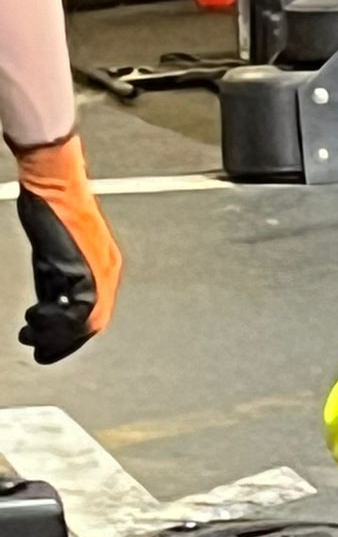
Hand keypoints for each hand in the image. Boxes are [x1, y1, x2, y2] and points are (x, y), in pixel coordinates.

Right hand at [12, 133, 121, 362]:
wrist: (54, 181)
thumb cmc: (52, 207)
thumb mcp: (54, 254)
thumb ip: (56, 280)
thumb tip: (49, 305)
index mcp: (106, 269)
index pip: (94, 314)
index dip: (72, 335)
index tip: (53, 345)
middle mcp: (108, 273)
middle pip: (92, 324)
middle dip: (64, 343)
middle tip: (41, 354)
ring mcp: (99, 272)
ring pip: (84, 323)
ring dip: (54, 336)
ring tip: (30, 338)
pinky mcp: (84, 270)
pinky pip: (75, 310)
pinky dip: (52, 321)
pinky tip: (32, 319)